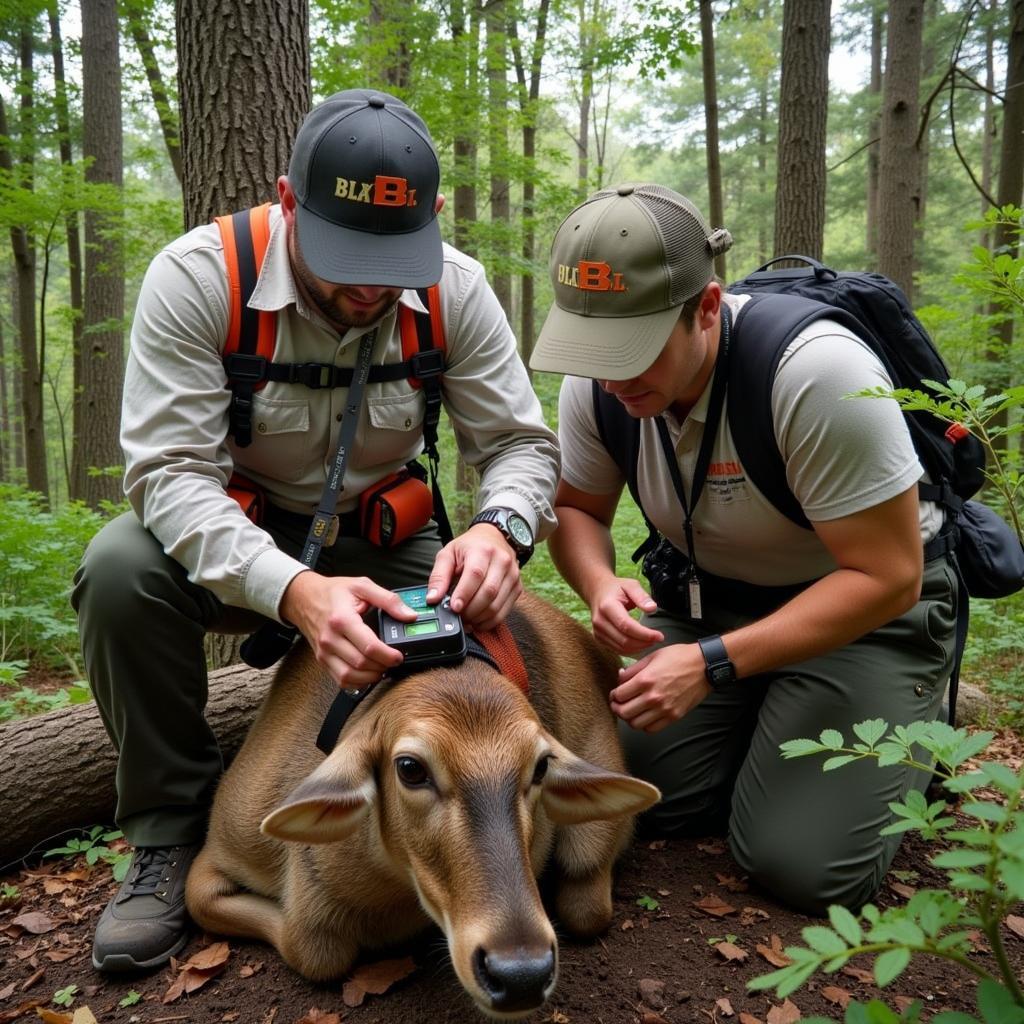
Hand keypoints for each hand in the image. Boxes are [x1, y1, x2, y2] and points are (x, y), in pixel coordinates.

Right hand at [280, 571, 416, 688]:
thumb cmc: (333, 592)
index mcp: (342, 619)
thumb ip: (388, 600)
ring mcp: (324, 652)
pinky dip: (356, 682)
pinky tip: (367, 674)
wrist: (303, 597)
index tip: (399, 656)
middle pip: (361, 664)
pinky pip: (339, 680)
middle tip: (394, 661)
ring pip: (349, 676)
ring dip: (370, 677)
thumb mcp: (362, 586)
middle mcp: (330, 639)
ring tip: (382, 668)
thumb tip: (409, 615)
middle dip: (382, 666)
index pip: (368, 647)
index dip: (388, 655)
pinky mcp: (322, 660)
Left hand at [426, 523, 521, 630]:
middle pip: (488, 593)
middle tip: (458, 616)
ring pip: (497, 605)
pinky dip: (490, 621)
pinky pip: (505, 611)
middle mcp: (502, 562)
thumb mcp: (448, 554)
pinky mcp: (517, 587)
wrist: (495, 537)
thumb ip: (439, 576)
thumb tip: (432, 598)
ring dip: (479, 618)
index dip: (464, 594)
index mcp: (482, 551)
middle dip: (471, 610)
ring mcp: (512, 575)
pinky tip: (478, 620)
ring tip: (466, 619)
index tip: (454, 607)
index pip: (475, 574)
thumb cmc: (469, 547)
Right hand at [588, 576, 663, 654]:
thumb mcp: (631, 585)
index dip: (644, 634)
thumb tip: (652, 608)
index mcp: (607, 606)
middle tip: (658, 638)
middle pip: (624, 640)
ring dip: (639, 648)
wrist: (597, 592)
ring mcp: (598, 631)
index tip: (659, 635)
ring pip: (622, 648)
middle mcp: (600, 621)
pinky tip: (641, 644)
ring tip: (651, 641)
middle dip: (644, 642)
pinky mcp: (599, 638)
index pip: (626, 625)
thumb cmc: (616, 588)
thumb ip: (642, 596)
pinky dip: (632, 650)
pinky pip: (617, 650)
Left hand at [610, 643, 710, 732]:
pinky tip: (644, 716)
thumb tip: (620, 678)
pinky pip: (651, 729)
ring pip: (635, 724)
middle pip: (624, 712)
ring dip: (629, 718)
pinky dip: (644, 725)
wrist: (704, 666)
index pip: (619, 695)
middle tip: (618, 704)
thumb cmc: (679, 657)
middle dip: (617, 708)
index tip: (615, 694)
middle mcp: (653, 697)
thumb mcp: (652, 656)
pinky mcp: (674, 716)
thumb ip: (633, 669)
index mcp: (645, 680)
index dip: (614, 695)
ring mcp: (664, 708)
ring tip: (631, 710)